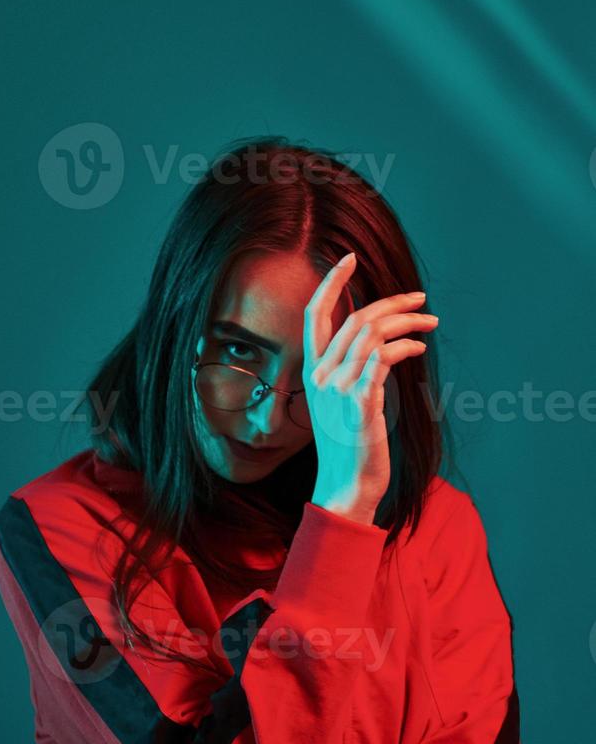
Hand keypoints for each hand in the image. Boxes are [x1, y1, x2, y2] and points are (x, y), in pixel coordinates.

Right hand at [304, 251, 438, 514]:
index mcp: (313, 371)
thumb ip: (351, 371)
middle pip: (355, 319)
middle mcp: (321, 375)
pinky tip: (419, 347)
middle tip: (420, 298)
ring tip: (430, 321)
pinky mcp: (361, 401)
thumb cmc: (350, 445)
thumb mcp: (341, 403)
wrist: (345, 485)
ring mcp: (338, 388)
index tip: (348, 258)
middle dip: (391, 301)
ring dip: (407, 322)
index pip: (314, 315)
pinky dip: (405, 346)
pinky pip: (383, 358)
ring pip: (372, 334)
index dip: (330, 283)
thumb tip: (380, 344)